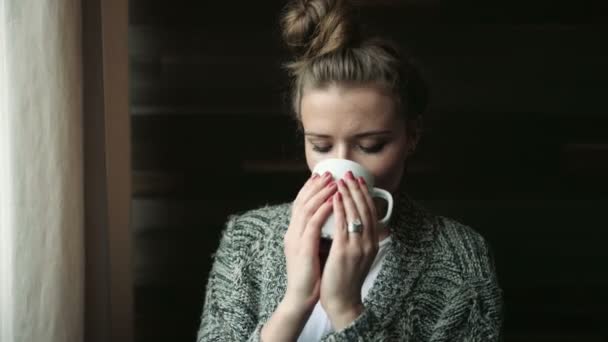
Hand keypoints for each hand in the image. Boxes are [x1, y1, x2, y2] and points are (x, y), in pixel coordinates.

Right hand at [283, 171, 337, 311]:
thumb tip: (331, 222)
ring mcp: (296, 239)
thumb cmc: (311, 276)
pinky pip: (313, 224)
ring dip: (321, 193)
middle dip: (315, 186)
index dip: (310, 189)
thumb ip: (318, 235)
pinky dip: (323, 210)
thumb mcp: (313, 250)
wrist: (301, 297)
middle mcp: (292, 233)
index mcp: (294, 233)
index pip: (300, 204)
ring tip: (332, 181)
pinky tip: (333, 200)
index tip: (321, 176)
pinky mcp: (303, 248)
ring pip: (307, 209)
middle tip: (328, 173)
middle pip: (302, 202)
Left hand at [320, 171, 378, 328]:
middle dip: (357, 189)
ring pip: (355, 214)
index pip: (370, 212)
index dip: (365, 194)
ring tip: (340, 180)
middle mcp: (368, 242)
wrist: (342, 302)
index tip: (359, 180)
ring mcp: (358, 246)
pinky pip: (343, 225)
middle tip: (349, 174)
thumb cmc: (344, 278)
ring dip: (347, 195)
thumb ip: (357, 238)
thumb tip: (352, 221)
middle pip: (365, 209)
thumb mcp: (357, 255)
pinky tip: (334, 198)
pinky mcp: (345, 252)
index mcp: (372, 242)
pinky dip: (339, 210)